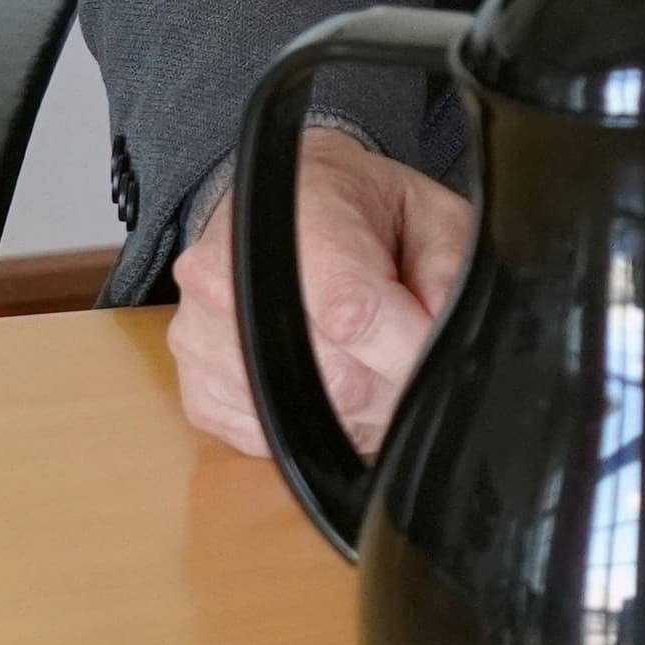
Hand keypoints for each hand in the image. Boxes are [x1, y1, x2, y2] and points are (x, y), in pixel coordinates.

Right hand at [167, 128, 474, 460]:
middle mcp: (227, 284)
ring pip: (303, 422)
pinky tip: (330, 382)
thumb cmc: (359, 207)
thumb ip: (448, 270)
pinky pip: (267, 441)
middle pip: (335, 382)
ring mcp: (200, 342)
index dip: (410, 353)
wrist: (285, 203)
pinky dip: (314, 429)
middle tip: (411, 357)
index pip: (353, 315)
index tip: (444, 363)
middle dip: (394, 386)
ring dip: (358, 414)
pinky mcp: (196, 390)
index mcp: (295, 229)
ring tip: (373, 362)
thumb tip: (446, 339)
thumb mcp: (428, 212)